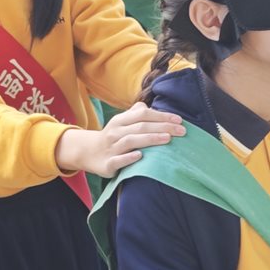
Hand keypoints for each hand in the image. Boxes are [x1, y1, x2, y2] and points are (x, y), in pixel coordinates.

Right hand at [55, 102, 184, 177]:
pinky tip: (141, 156)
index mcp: (120, 120)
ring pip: (131, 141)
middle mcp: (115, 132)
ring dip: (150, 139)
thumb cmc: (112, 136)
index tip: (179, 120)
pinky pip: (118, 160)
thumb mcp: (121, 122)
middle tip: (182, 131)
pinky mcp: (108, 163)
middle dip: (162, 127)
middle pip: (141, 127)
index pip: (143, 114)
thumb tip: (148, 106)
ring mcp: (111, 148)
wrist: (88, 152)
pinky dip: (129, 157)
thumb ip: (135, 113)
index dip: (161, 116)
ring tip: (167, 139)